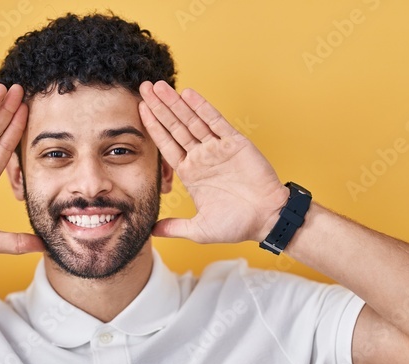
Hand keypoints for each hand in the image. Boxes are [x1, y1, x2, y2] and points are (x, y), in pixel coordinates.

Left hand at [138, 81, 289, 243]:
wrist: (267, 219)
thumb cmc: (237, 225)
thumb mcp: (200, 229)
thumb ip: (175, 227)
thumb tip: (151, 232)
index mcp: (191, 173)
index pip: (167, 145)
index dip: (154, 127)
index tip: (141, 110)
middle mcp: (202, 157)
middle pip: (175, 127)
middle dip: (160, 108)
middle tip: (144, 88)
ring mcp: (217, 148)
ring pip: (192, 120)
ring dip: (176, 103)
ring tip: (160, 87)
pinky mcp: (235, 143)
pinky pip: (216, 122)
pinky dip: (202, 107)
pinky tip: (188, 95)